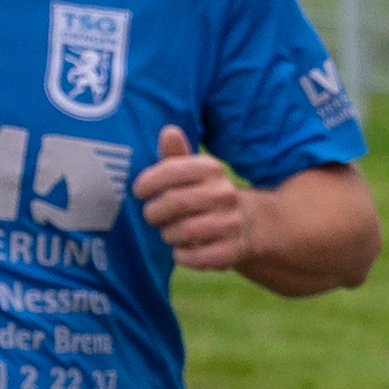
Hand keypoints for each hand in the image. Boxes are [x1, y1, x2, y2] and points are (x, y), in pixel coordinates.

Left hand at [131, 121, 254, 270]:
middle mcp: (224, 193)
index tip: (139, 192)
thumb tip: (168, 131)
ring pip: (185, 231)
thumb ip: (175, 155)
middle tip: (152, 216)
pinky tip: (181, 251)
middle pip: (175, 202)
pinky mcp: (233, 249)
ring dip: (168, 234)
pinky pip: (198, 257)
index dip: (149, 182)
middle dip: (155, 212)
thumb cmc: (205, 193)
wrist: (248, 222)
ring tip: (169, 232)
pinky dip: (182, 256)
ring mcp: (231, 222)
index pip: (173, 170)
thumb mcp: (192, 172)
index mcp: (211, 169)